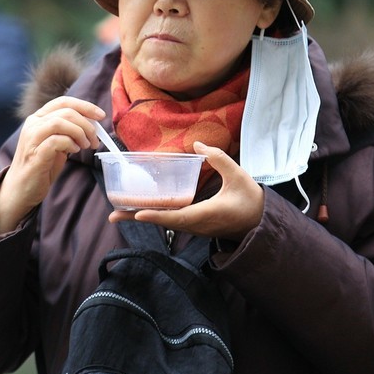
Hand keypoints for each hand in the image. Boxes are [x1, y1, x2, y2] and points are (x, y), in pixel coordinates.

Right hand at [0, 96, 104, 235]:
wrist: (21, 189)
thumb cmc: (41, 166)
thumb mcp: (56, 144)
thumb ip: (68, 132)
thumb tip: (92, 125)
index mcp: (37, 118)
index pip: (63, 101)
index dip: (85, 106)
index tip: (101, 115)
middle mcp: (32, 124)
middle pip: (65, 111)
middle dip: (87, 124)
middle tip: (95, 139)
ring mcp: (32, 138)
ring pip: (60, 122)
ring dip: (80, 133)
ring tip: (86, 146)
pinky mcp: (35, 154)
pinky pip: (57, 140)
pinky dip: (70, 144)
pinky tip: (74, 151)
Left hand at [111, 141, 263, 240]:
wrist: (261, 222)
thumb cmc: (251, 200)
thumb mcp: (239, 176)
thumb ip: (219, 159)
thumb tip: (198, 144)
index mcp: (206, 214)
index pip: (176, 217)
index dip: (157, 215)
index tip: (138, 214)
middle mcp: (196, 225)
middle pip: (162, 222)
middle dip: (137, 218)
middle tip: (112, 214)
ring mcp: (194, 228)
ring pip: (164, 223)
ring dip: (142, 218)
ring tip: (118, 212)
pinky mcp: (194, 226)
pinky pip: (170, 222)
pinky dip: (154, 216)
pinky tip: (140, 210)